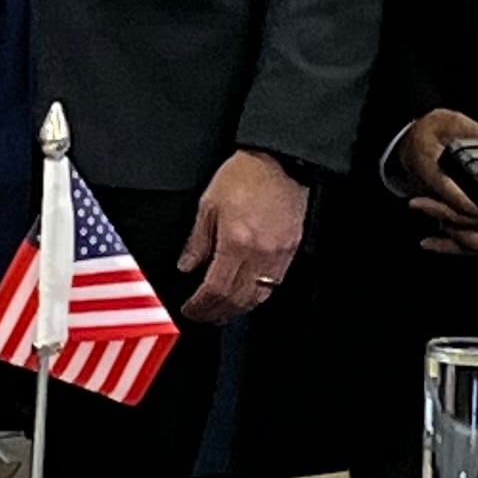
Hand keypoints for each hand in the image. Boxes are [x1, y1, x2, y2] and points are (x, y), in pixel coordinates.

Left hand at [176, 150, 308, 324]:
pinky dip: (257, 296)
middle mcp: (259, 253)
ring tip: (222, 312)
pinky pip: (273, 284)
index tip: (191, 309)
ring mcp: (278, 254)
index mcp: (236, 242)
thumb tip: (186, 265)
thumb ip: (197, 240)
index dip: (201, 305)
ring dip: (238, 309)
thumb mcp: (208, 204)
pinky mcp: (291, 250)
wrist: (280, 161)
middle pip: (237, 299)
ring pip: (258, 297)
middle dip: (217, 313)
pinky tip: (247, 296)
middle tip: (203, 316)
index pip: (215, 288)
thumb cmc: (246, 175)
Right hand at [390, 109, 477, 266]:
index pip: (454, 194)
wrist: (405, 143)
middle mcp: (431, 194)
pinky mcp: (443, 213)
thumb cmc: (428, 132)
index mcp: (432, 170)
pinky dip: (473, 245)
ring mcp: (436, 207)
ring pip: (458, 233)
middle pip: (458, 223)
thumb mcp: (452, 123)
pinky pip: (456, 233)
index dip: (476, 208)